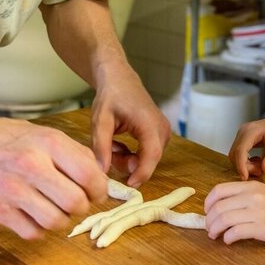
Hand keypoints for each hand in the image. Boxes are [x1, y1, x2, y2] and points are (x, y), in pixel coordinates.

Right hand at [0, 116, 108, 239]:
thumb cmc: (8, 139)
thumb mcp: (45, 134)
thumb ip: (74, 153)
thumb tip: (100, 178)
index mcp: (48, 143)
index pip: (90, 175)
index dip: (100, 189)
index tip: (97, 192)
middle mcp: (31, 166)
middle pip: (76, 202)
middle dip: (83, 206)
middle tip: (77, 201)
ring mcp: (12, 190)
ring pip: (56, 222)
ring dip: (62, 219)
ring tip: (56, 207)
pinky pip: (33, 233)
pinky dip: (40, 228)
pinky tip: (35, 214)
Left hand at [90, 66, 170, 187]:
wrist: (121, 80)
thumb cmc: (111, 96)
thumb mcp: (100, 121)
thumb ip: (102, 147)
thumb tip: (101, 172)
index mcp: (148, 122)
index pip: (151, 154)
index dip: (142, 173)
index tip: (128, 185)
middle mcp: (162, 128)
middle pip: (148, 160)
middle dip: (127, 163)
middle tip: (108, 152)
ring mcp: (163, 132)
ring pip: (147, 159)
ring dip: (128, 159)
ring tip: (112, 144)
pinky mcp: (160, 134)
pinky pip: (148, 153)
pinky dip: (133, 154)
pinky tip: (120, 143)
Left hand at [204, 181, 264, 245]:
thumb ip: (246, 196)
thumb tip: (225, 207)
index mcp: (251, 187)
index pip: (219, 190)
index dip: (208, 202)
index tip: (208, 212)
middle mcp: (251, 197)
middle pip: (218, 207)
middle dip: (209, 220)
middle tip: (210, 228)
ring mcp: (256, 212)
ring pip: (223, 219)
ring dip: (214, 230)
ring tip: (215, 236)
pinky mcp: (261, 228)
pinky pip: (235, 232)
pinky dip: (228, 238)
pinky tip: (229, 241)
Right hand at [228, 115, 264, 178]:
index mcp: (251, 130)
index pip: (240, 150)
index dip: (241, 165)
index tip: (245, 178)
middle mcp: (243, 131)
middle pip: (235, 154)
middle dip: (245, 166)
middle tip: (260, 172)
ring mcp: (241, 134)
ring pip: (235, 155)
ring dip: (246, 165)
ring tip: (261, 166)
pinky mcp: (242, 139)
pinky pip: (238, 154)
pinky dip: (246, 161)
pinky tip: (258, 161)